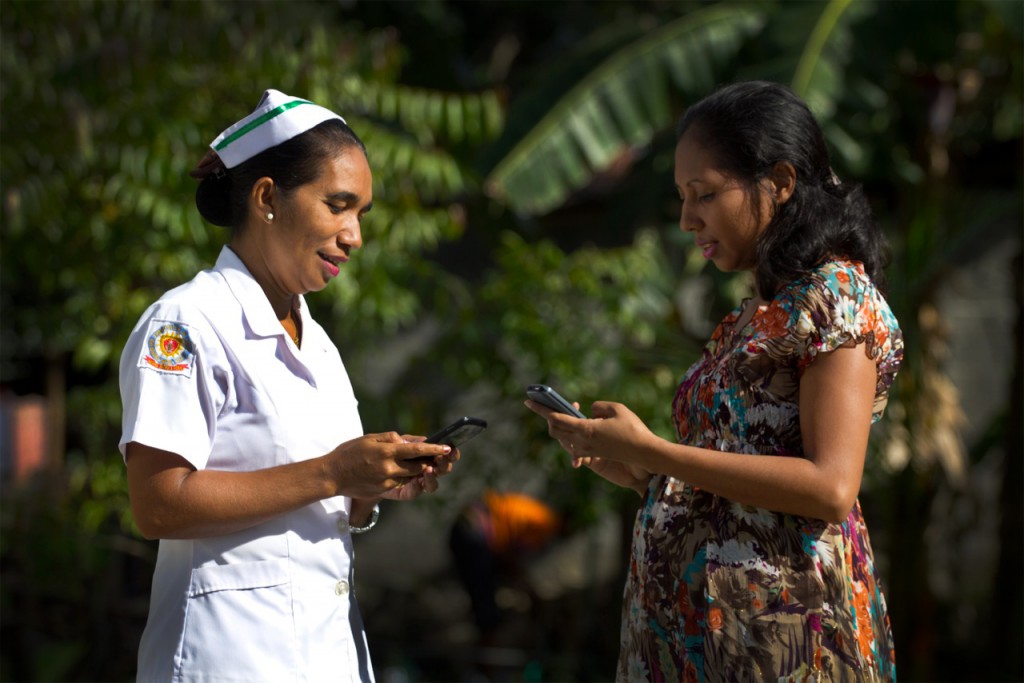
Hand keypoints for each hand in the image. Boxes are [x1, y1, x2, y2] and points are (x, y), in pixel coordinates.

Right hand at [323, 432, 452, 499]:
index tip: (447, 447)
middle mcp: (389, 467)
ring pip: (411, 476)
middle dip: (429, 462)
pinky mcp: (384, 490)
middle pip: (419, 466)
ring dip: (417, 470)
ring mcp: (387, 481)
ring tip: (421, 463)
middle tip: (437, 456)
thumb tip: (410, 441)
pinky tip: (399, 470)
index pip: (417, 450)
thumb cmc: (350, 452)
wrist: (332, 475)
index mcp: (387, 451)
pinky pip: (400, 482)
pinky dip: (403, 476)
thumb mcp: (370, 438)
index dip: (434, 449)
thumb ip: (392, 438)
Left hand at [381, 436, 459, 500]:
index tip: (451, 448)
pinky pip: (414, 492)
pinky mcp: (404, 492)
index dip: (450, 452)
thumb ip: (408, 441)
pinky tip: (418, 481)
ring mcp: (415, 482)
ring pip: (431, 484)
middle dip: (444, 464)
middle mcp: (423, 470)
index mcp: (424, 456)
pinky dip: (418, 487)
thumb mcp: (392, 442)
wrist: (362, 470)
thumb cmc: (378, 452)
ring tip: (430, 469)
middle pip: (441, 469)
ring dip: (433, 477)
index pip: (442, 454)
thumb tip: (424, 440)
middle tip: (441, 458)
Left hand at [525, 399, 655, 492]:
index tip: (529, 401)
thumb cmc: (633, 429)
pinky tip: (579, 424)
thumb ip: (598, 407)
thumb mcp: (617, 409)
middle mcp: (582, 442)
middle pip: (555, 429)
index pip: (556, 418)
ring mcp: (586, 450)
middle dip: (549, 417)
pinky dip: (573, 434)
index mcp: (585, 430)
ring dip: (562, 425)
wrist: (644, 453)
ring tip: (566, 412)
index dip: (541, 409)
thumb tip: (589, 412)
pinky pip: (574, 444)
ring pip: (564, 438)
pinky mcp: (593, 454)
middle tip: (548, 404)